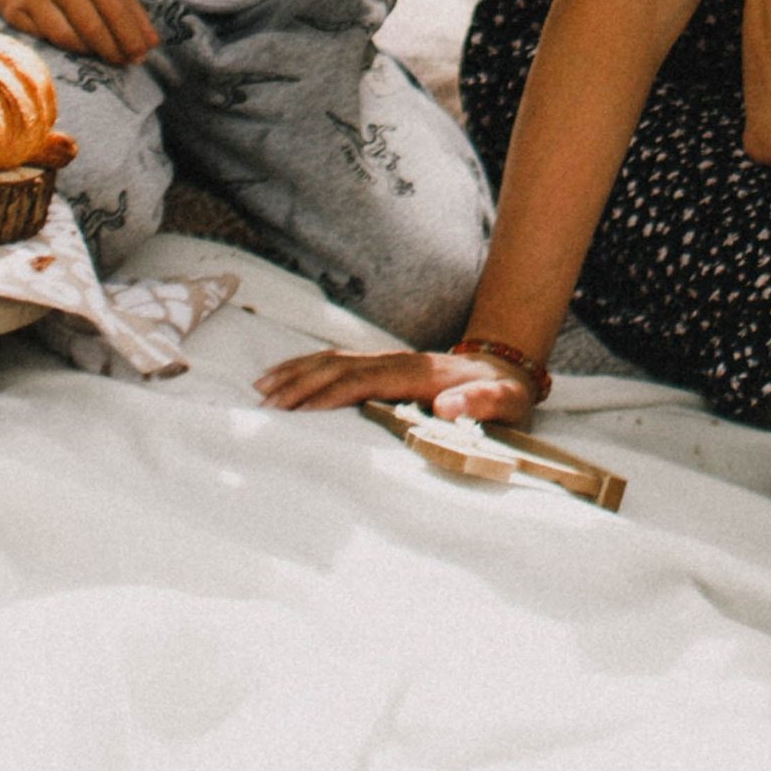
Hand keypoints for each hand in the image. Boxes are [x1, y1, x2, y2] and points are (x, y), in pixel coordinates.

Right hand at [0, 0, 157, 61]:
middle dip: (112, 50)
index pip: (115, 9)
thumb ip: (130, 8)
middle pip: (91, 27)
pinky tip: (71, 48)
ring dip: (87, 52)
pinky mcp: (12, 9)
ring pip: (65, 37)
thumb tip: (152, 43)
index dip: (130, 36)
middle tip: (123, 63)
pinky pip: (40, 38)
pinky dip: (59, 48)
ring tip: (99, 55)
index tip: (141, 55)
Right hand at [255, 342, 535, 423]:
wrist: (507, 366)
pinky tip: (289, 376)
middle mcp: (398, 361)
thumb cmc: (503, 393)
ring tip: (262, 387)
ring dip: (299, 371)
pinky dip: (311, 365)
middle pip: (340, 367)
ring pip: (335, 360)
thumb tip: (447, 405)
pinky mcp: (385, 364)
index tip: (298, 410)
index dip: (330, 394)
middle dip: (301, 384)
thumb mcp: (504, 402)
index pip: (363, 381)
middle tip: (265, 405)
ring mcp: (389, 359)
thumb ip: (480, 403)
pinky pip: (341, 361)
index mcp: (418, 375)